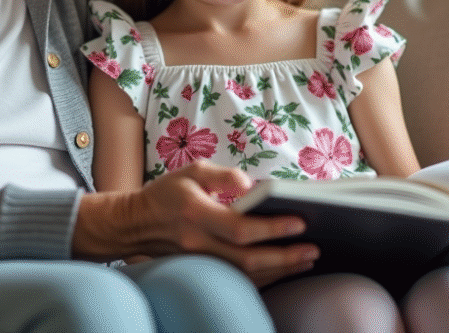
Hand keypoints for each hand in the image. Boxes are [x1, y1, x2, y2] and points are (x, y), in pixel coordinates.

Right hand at [73, 160, 319, 285]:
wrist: (135, 223)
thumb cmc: (167, 192)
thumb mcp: (192, 170)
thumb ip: (224, 175)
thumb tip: (255, 185)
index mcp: (196, 213)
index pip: (240, 227)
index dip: (272, 228)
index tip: (299, 222)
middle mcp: (198, 242)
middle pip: (248, 259)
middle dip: (285, 256)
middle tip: (313, 248)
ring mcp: (200, 261)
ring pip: (246, 274)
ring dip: (280, 269)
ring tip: (307, 259)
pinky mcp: (203, 270)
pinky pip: (238, 279)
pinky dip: (264, 277)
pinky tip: (283, 269)